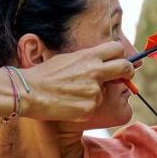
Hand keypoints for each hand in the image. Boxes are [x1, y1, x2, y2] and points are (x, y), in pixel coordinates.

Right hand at [18, 41, 134, 120]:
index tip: (119, 62)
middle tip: (124, 77)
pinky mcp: (90, 107)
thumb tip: (103, 63)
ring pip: (105, 93)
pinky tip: (69, 104)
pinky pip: (93, 107)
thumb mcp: (68, 59)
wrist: (29, 92)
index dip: (120, 56)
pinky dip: (85, 107)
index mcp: (89, 57)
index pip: (117, 49)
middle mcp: (95, 72)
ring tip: (72, 95)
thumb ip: (88, 61)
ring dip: (94, 95)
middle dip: (128, 72)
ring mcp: (94, 91)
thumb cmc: (45, 74)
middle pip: (125, 68)